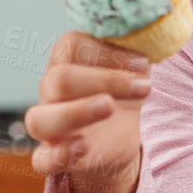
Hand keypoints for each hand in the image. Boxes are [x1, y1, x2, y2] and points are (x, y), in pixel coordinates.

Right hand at [25, 32, 150, 192]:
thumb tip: (153, 33)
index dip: (108, 52)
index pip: (72, 45)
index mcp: (67, 62)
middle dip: (105, 80)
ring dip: (77, 112)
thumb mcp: (131, 71)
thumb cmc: (122, 95)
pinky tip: (82, 147)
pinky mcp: (54, 157)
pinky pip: (42, 160)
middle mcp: (51, 91)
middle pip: (59, 79)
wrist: (116, 139)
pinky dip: (58, 155)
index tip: (143, 64)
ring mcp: (49, 126)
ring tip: (109, 107)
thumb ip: (135, 52)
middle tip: (144, 87)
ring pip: (39, 119)